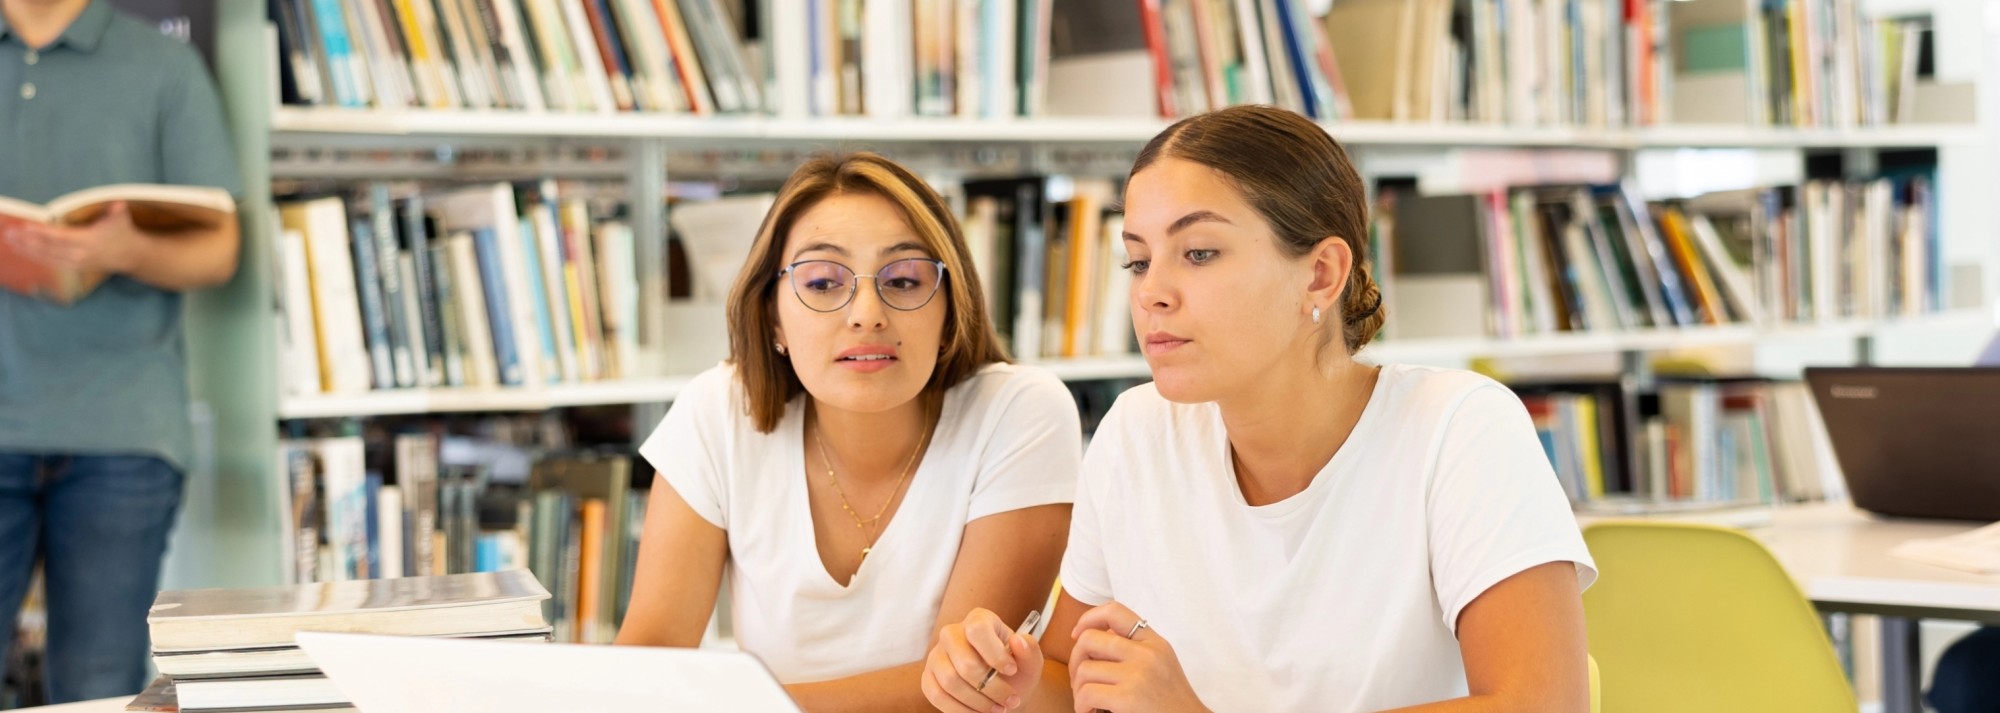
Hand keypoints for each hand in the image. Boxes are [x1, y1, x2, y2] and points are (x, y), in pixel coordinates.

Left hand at [4, 201, 143, 273]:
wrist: (129, 255)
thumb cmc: (121, 232)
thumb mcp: (121, 219)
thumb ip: (117, 211)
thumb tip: (118, 204)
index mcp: (88, 241)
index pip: (60, 237)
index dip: (42, 232)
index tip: (26, 226)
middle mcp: (79, 254)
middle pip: (48, 248)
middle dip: (27, 241)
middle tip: (10, 233)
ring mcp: (75, 263)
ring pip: (46, 257)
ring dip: (27, 249)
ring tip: (11, 241)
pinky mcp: (72, 267)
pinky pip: (50, 262)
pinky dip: (35, 255)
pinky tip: (23, 250)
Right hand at [924, 607, 1043, 712]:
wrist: (1003, 688)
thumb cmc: (1015, 670)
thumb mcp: (1030, 660)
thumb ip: (1030, 649)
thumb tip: (1018, 641)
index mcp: (978, 619)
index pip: (978, 630)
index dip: (995, 654)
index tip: (1012, 671)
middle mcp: (952, 633)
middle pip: (965, 662)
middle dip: (992, 688)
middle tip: (1011, 700)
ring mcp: (936, 655)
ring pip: (950, 682)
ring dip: (978, 702)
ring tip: (998, 709)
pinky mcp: (928, 678)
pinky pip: (937, 696)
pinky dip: (960, 711)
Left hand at [1068, 602, 1207, 712]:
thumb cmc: (1169, 702)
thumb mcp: (1160, 663)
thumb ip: (1134, 648)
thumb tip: (1092, 638)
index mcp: (1154, 642)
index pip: (1114, 611)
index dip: (1088, 618)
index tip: (1077, 635)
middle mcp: (1147, 653)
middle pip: (1089, 639)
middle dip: (1075, 660)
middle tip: (1079, 679)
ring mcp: (1138, 674)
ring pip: (1084, 669)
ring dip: (1078, 689)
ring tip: (1087, 701)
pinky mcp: (1129, 697)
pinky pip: (1087, 693)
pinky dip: (1081, 705)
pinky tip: (1089, 711)